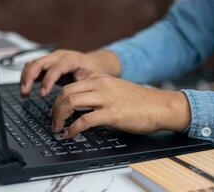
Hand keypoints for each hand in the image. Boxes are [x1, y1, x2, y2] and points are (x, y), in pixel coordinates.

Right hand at [20, 49, 120, 95]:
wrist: (94, 63)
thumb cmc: (94, 73)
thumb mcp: (92, 80)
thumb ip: (82, 89)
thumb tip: (73, 104)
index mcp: (72, 59)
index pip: (56, 68)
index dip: (48, 80)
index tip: (43, 94)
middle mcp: (60, 56)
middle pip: (39, 62)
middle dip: (30, 77)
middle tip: (25, 92)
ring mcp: (52, 58)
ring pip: (33, 63)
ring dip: (25, 77)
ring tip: (24, 93)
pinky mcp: (47, 62)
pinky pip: (32, 65)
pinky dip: (27, 76)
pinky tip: (26, 88)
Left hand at [51, 75, 190, 137]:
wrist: (160, 106)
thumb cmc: (140, 101)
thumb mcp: (115, 89)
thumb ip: (97, 93)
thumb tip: (81, 106)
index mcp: (100, 79)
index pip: (70, 86)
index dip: (58, 100)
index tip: (56, 111)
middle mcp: (100, 85)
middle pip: (66, 93)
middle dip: (54, 109)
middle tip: (53, 121)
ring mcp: (105, 99)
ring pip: (71, 103)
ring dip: (59, 118)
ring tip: (57, 128)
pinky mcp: (112, 114)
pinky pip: (84, 121)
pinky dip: (73, 129)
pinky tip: (70, 134)